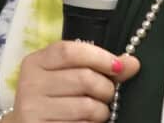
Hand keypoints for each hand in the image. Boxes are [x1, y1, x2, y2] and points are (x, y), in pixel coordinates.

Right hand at [8, 40, 140, 121]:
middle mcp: (31, 84)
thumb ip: (99, 66)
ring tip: (97, 112)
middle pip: (84, 78)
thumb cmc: (54, 98)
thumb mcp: (69, 75)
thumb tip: (132, 63)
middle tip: (107, 94)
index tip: (118, 66)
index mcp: (36, 62)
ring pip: (87, 106)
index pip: (71, 51)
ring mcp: (33, 109)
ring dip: (102, 111)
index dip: (100, 57)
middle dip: (106, 88)